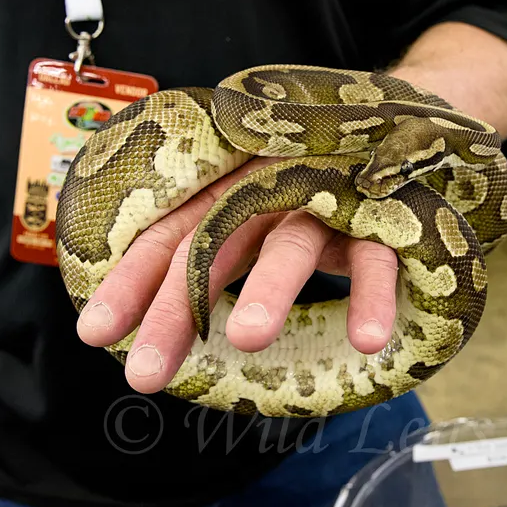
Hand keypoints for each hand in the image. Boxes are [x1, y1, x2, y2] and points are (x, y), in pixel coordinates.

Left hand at [75, 158, 399, 393]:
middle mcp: (271, 188)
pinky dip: (373, 294)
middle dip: (178, 307)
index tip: (94, 333)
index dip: (132, 281)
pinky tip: (369, 339)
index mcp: (233, 196)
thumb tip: (167, 333)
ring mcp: (328, 196)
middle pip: (215, 243)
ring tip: (246, 338)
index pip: (171, 235)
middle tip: (146, 373)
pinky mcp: (385, 211)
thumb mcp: (264, 221)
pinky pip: (378, 255)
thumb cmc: (323, 194)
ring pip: (291, 241)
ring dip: (270, 288)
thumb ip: (225, 258)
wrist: (411, 134)